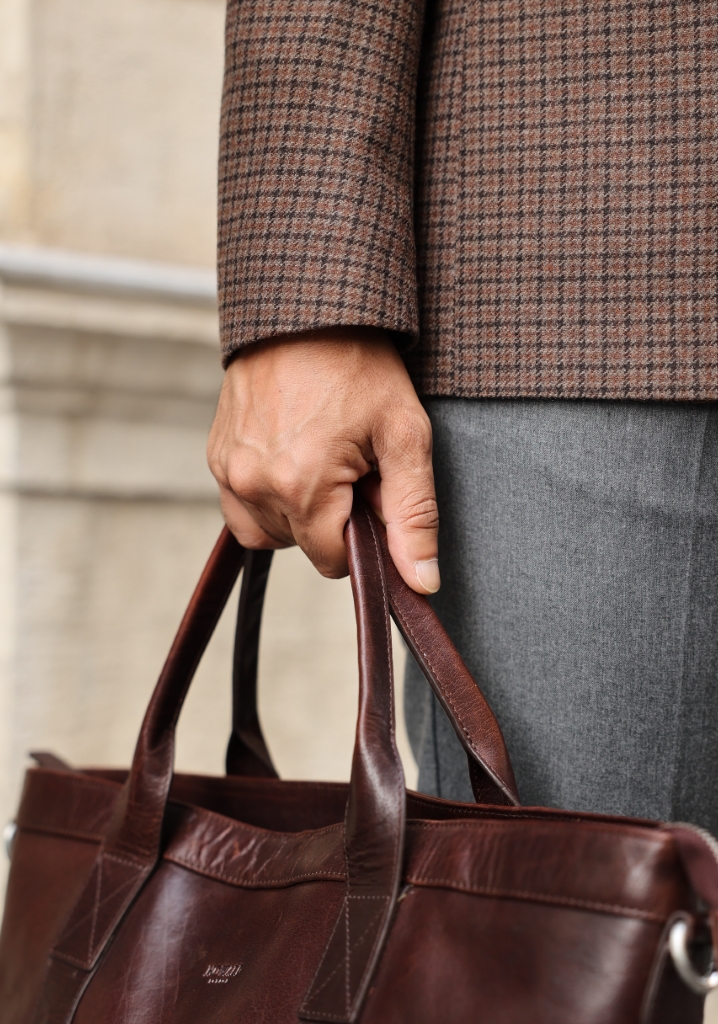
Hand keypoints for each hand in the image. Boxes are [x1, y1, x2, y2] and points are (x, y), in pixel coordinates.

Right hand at [207, 327, 439, 593]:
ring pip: (269, 532)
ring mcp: (227, 471)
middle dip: (333, 518)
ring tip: (321, 461)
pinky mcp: (216, 456)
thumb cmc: (359, 365)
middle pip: (302, 546)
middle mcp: (252, 485)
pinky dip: (270, 497)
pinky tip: (293, 457)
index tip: (373, 491)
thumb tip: (421, 582)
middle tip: (352, 464)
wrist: (305, 308)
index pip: (333, 562)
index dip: (362, 537)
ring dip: (299, 513)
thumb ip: (414, 515)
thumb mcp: (404, 435)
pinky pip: (242, 506)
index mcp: (300, 486)